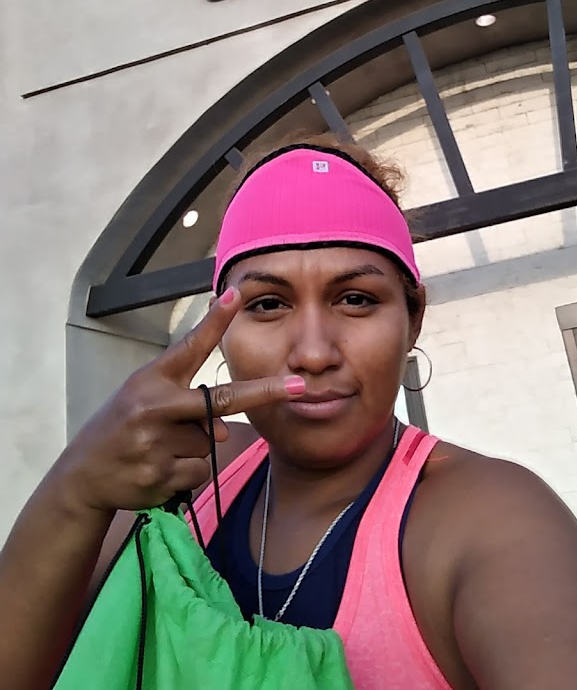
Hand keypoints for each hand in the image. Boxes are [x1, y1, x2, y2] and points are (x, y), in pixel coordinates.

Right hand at [51, 288, 300, 514]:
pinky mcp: (160, 476)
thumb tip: (225, 429)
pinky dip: (187, 472)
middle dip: (264, 392)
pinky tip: (158, 469)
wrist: (83, 475)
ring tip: (157, 448)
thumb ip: (186, 401)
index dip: (214, 321)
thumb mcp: (142, 395)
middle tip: (299, 386)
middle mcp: (153, 408)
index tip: (236, 295)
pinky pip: (200, 470)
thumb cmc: (122, 426)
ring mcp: (156, 444)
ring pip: (210, 442)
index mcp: (150, 380)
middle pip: (221, 401)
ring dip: (195, 448)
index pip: (189, 346)